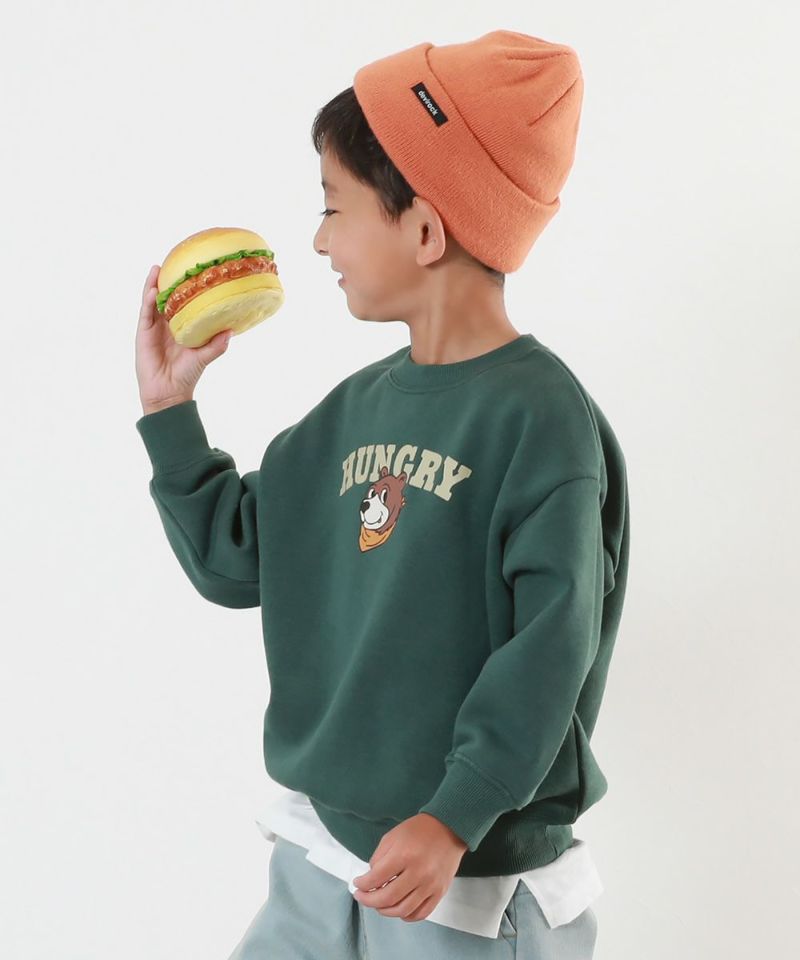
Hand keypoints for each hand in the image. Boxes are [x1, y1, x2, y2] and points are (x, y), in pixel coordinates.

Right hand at [135, 264, 232, 415]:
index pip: (182, 303)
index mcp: (181, 327)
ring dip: (154, 285)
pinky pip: (145, 314)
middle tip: (172, 262)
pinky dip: (148, 302)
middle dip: (167, 280)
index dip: (184, 288)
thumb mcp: (204, 357)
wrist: (169, 393)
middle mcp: (166, 325)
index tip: (190, 271)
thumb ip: (217, 345)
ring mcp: (153, 328)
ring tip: (158, 268)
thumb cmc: (187, 375)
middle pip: (165, 298)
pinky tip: (153, 290)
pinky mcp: (143, 334)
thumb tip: (232, 331)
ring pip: (152, 302)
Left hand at [352, 813, 468, 922]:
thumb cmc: (418, 830)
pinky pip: (421, 913)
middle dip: (369, 900)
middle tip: (361, 896)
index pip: (376, 878)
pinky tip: (398, 909)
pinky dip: (406, 916)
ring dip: (385, 910)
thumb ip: (379, 857)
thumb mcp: (392, 836)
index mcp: (404, 855)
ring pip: (402, 910)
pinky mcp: (440, 892)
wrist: (449, 827)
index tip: (357, 884)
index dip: (362, 884)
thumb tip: (372, 879)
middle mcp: (418, 873)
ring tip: (377, 904)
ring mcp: (430, 885)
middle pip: (387, 898)